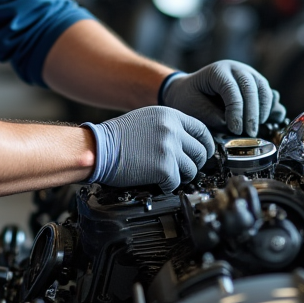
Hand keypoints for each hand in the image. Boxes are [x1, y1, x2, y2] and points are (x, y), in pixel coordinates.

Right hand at [83, 107, 214, 191]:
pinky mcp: (164, 168)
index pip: (201, 130)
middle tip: (183, 170)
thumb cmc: (116, 137)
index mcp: (170, 116)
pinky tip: (156, 183)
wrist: (98, 148)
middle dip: (194, 164)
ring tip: (166, 177)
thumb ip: (168, 127)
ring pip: (191, 170)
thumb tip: (187, 143)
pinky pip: (175, 183)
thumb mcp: (147, 120)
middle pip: (200, 152)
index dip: (204, 145)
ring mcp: (169, 148)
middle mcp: (173, 130)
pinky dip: (167, 186)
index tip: (202, 154)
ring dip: (181, 177)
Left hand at [160, 60, 284, 135]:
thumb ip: (214, 116)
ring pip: (264, 89)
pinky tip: (266, 123)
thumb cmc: (189, 100)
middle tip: (249, 133)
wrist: (189, 92)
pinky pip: (271, 94)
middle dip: (252, 113)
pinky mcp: (258, 86)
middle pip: (251, 86)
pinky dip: (272, 109)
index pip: (231, 88)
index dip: (236, 110)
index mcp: (218, 71)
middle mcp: (237, 69)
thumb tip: (236, 127)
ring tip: (254, 130)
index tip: (235, 130)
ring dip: (263, 111)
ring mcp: (250, 75)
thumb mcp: (194, 108)